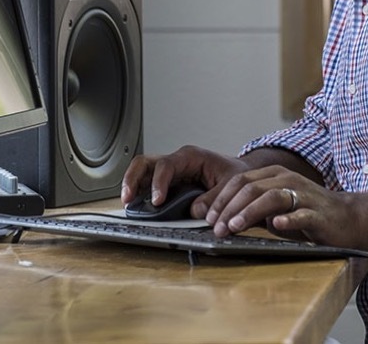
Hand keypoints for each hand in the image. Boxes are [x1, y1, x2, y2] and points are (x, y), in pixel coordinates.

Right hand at [120, 145, 250, 215]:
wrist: (240, 175)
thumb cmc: (234, 174)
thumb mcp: (231, 184)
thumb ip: (214, 198)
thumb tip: (195, 211)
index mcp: (190, 156)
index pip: (166, 165)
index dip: (159, 183)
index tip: (157, 201)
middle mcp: (176, 162)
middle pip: (145, 163)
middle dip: (133, 179)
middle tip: (128, 198)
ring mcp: (170, 173)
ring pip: (142, 172)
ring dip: (132, 186)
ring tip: (127, 204)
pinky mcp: (168, 185)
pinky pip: (147, 186)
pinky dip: (139, 195)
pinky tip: (136, 207)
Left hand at [204, 165, 358, 246]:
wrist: (347, 219)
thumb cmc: (307, 214)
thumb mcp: (275, 209)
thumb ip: (252, 210)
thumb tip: (221, 220)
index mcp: (274, 175)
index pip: (240, 181)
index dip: (221, 199)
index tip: (208, 218)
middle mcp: (287, 179)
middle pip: (251, 188)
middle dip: (229, 208)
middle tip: (216, 227)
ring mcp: (303, 194)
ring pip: (271, 197)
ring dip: (249, 212)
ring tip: (234, 227)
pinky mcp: (317, 213)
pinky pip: (300, 214)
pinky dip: (287, 219)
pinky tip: (276, 225)